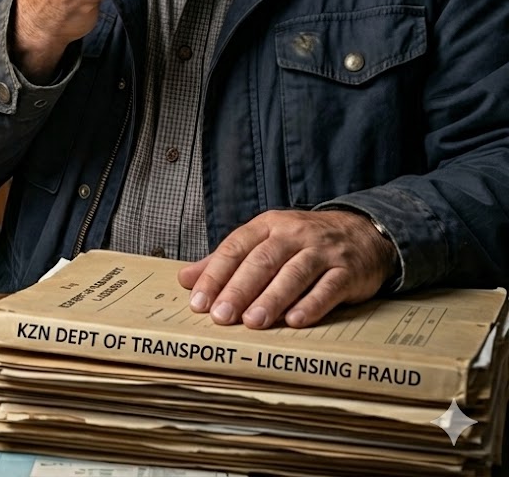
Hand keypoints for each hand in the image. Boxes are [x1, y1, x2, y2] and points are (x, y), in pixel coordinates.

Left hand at [178, 209, 398, 328]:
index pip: (235, 247)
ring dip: (272, 299)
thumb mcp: (264, 242)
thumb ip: (226, 261)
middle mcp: (293, 234)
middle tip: (221, 316)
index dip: (215, 274)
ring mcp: (322, 251)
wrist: (362, 232)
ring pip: (293, 274)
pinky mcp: (347, 270)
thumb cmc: (303, 242)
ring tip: (252, 322)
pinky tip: (295, 322)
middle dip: (239, 289)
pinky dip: (311, 304)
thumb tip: (186, 279)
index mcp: (267, 225)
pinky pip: (328, 288)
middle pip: (261, 261)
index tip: (198, 301)